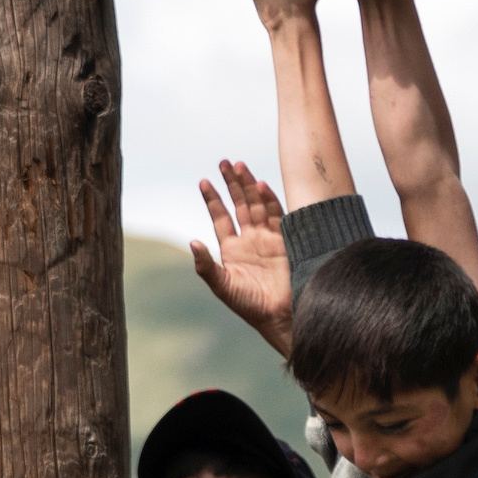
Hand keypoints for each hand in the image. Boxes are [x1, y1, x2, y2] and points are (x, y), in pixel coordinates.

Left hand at [190, 160, 291, 353]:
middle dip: (232, 183)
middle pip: (239, 204)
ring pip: (257, 204)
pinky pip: (277, 215)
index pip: (220, 217)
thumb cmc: (249, 305)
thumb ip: (206, 266)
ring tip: (239, 166)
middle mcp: (249, 239)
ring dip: (248, 186)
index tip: (204, 181)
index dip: (213, 199)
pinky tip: (261, 185)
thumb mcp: (223, 286)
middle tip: (224, 163)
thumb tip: (192, 242)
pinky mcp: (285, 240)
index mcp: (232, 249)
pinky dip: (270, 200)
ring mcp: (267, 238)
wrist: (279, 315)